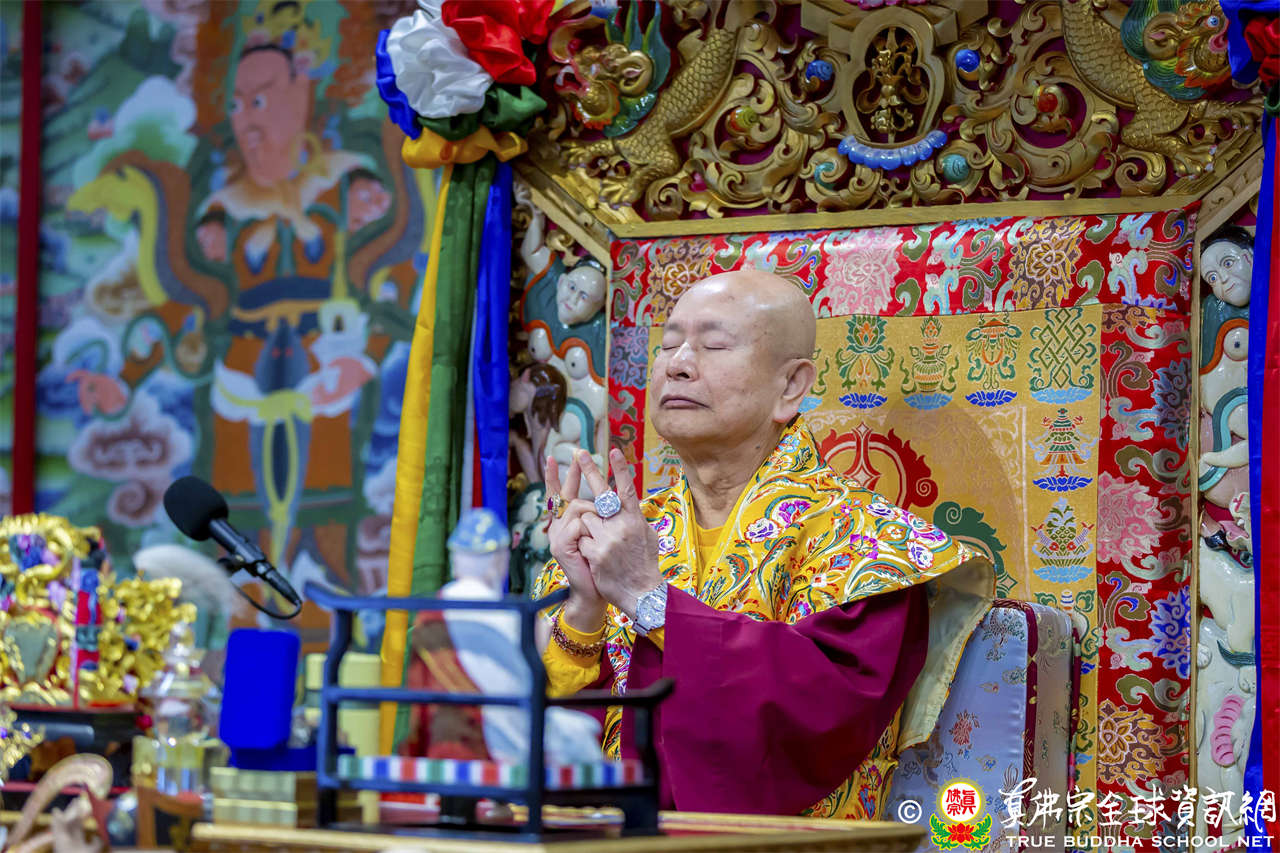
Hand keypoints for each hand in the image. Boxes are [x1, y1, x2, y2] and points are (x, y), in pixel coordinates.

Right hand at [544, 454, 606, 631]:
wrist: (597, 592)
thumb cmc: (605, 566)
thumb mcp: (605, 536)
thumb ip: (603, 518)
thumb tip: (612, 497)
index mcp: (570, 524)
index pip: (563, 495)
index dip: (557, 477)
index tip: (555, 457)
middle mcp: (560, 527)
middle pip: (565, 494)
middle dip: (572, 472)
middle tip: (577, 453)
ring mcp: (558, 535)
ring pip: (577, 506)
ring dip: (595, 512)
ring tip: (603, 527)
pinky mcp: (559, 546)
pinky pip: (577, 524)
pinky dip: (589, 528)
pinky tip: (590, 540)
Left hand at [576, 448, 661, 619]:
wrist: (642, 592)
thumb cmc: (645, 563)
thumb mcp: (646, 536)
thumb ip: (635, 518)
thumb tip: (630, 504)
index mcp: (635, 519)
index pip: (627, 489)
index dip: (620, 469)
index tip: (613, 450)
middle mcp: (622, 526)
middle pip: (601, 494)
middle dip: (590, 471)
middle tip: (580, 453)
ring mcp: (608, 539)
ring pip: (586, 519)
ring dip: (588, 527)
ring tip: (601, 544)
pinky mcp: (596, 553)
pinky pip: (582, 539)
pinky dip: (585, 546)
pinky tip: (596, 558)